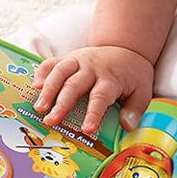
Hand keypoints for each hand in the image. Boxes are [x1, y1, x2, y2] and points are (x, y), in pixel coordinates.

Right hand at [32, 46, 154, 134]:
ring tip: (39, 107)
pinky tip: (34, 87)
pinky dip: (41, 73)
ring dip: (48, 89)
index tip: (86, 130)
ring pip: (60, 72)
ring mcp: (78, 60)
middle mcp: (92, 68)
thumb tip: (127, 127)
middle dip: (61, 103)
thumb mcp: (142, 91)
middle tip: (50, 121)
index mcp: (111, 79)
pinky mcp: (68, 58)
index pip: (100, 97)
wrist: (126, 47)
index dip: (93, 114)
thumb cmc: (133, 75)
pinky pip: (52, 62)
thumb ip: (135, 110)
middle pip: (74, 85)